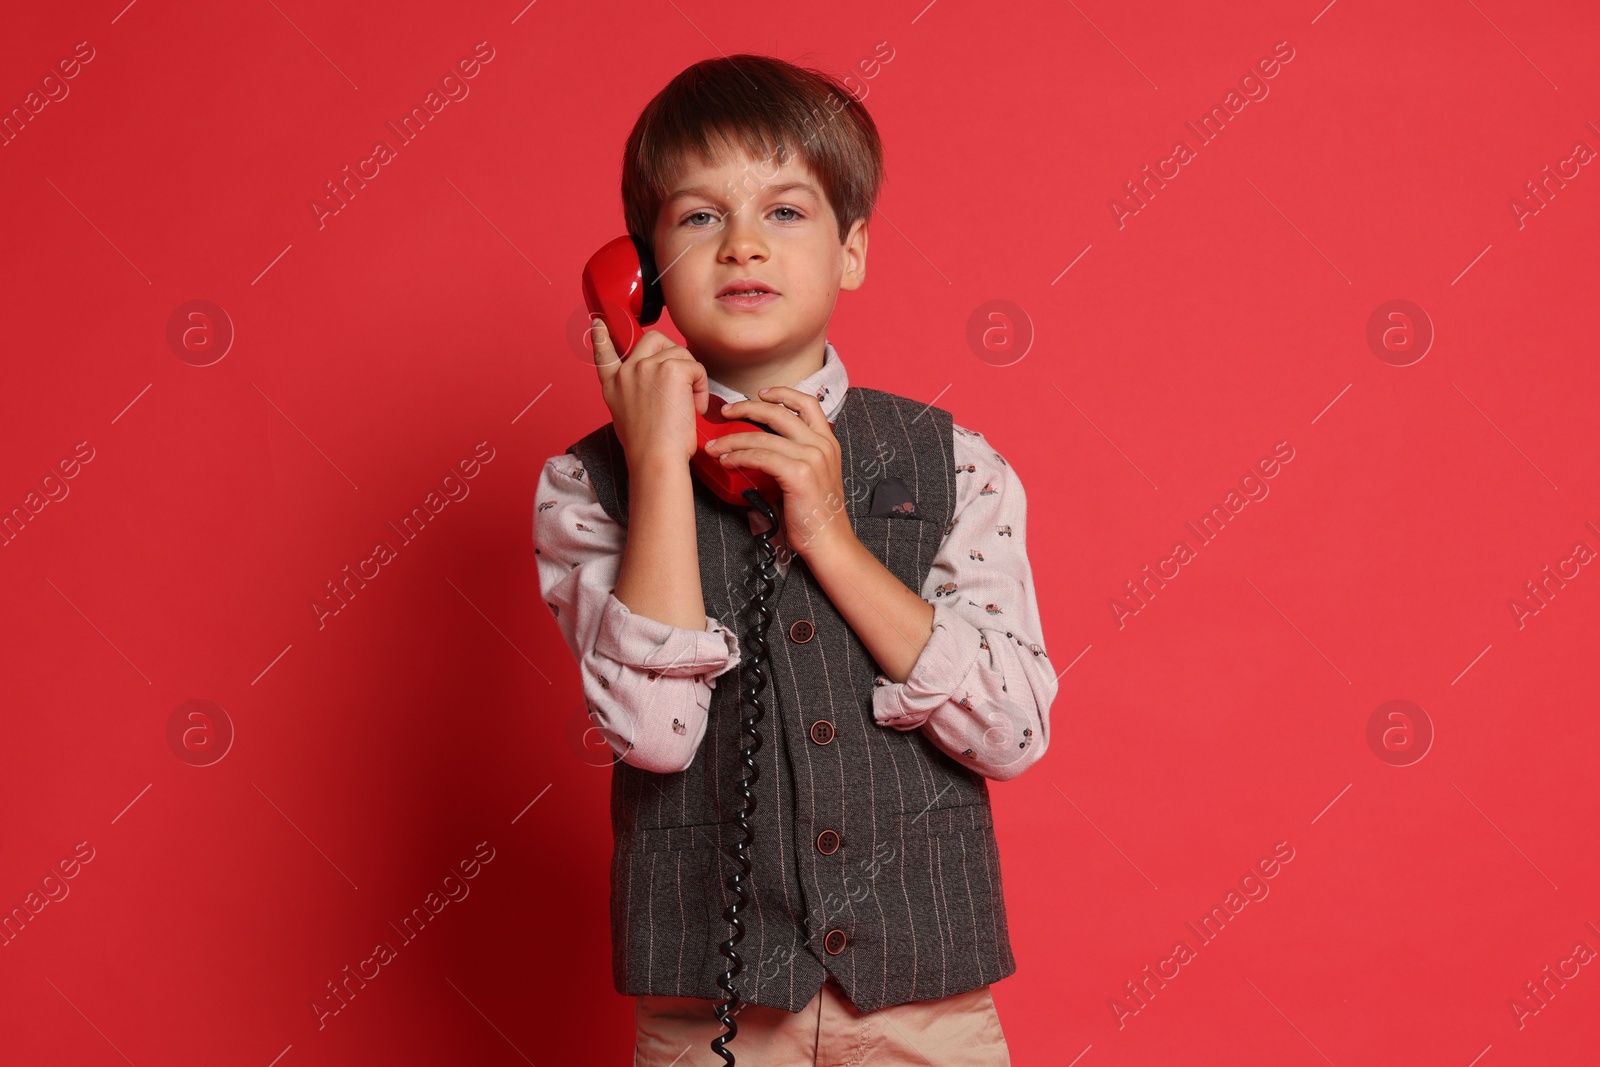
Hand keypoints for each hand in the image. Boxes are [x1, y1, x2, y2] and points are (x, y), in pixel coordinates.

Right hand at [590, 317, 708, 467]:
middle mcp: (627, 372)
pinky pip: (696, 367)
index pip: (605, 353)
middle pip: (654, 339)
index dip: (603, 337)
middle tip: (680, 384)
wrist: (655, 458)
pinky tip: (694, 407)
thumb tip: (652, 390)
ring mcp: (646, 367)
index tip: (599, 324)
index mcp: (613, 386)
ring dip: (691, 377)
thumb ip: (634, 395)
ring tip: (687, 406)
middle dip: (673, 354)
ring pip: (680, 353)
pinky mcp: (671, 370)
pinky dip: (701, 387)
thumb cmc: (648, 448)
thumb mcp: (628, 418)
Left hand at [704, 385, 857, 559]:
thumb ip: (790, 459)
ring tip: (716, 446)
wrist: (830, 542)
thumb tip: (756, 451)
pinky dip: (739, 456)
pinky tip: (727, 461)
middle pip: (779, 412)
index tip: (760, 394)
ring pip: (763, 436)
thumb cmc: (815, 515)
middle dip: (747, 407)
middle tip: (726, 412)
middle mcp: (822, 444)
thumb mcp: (809, 477)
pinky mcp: (799, 474)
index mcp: (828, 442)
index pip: (806, 402)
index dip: (781, 393)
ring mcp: (812, 458)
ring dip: (733, 439)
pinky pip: (761, 456)